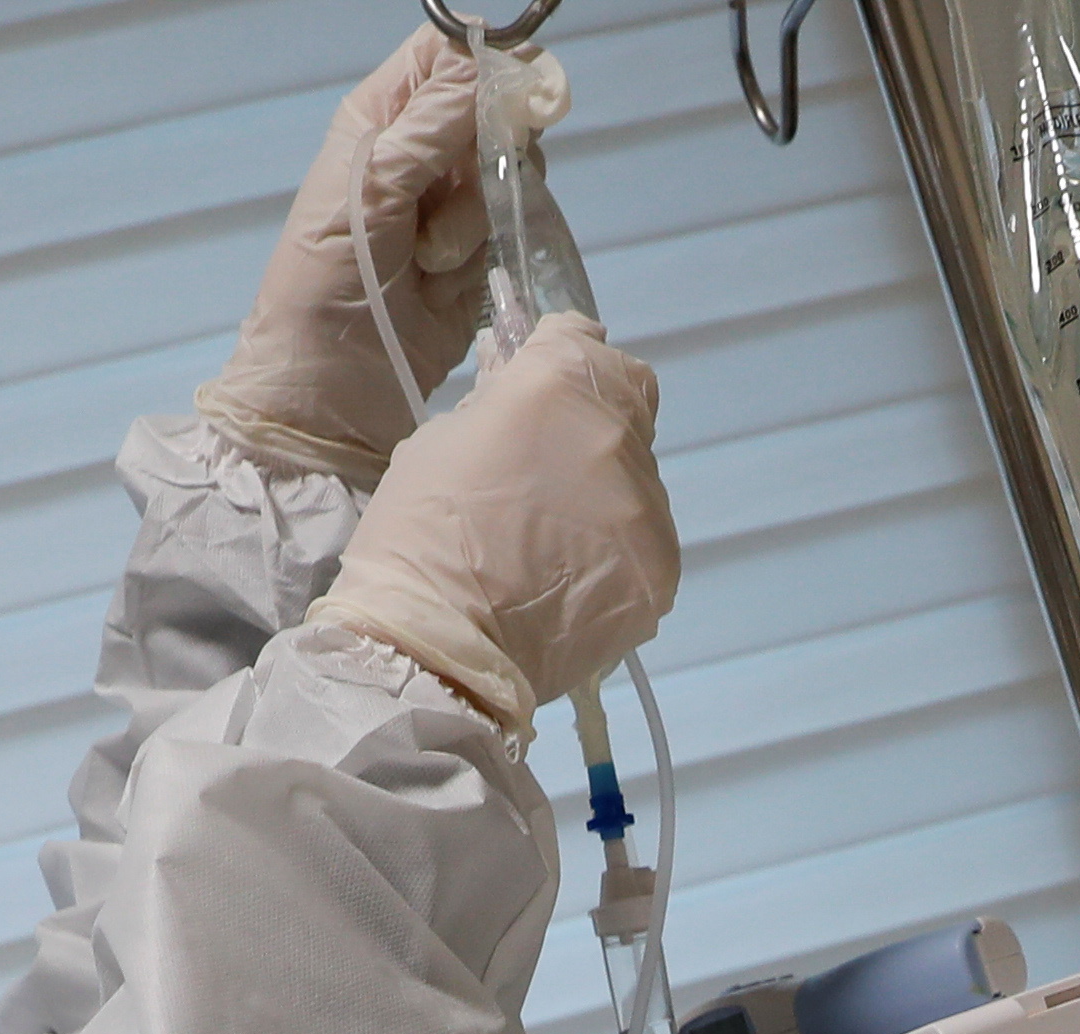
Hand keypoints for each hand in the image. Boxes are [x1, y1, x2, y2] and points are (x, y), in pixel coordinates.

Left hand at [202, 33, 498, 478]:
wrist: (327, 399)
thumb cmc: (323, 292)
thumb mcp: (370, 192)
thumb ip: (436, 123)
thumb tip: (500, 62)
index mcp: (379, 120)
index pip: (445, 52)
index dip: (487, 60)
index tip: (513, 93)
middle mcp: (419, 155)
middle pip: (494, 109)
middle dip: (489, 151)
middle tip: (456, 193)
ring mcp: (453, 209)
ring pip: (512, 173)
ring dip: (479, 218)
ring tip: (431, 259)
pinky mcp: (481, 261)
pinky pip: (516, 230)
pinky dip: (490, 257)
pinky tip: (448, 284)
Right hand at [318, 315, 676, 731]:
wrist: (437, 646)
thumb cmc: (419, 533)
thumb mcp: (442, 439)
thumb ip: (499, 405)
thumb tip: (521, 387)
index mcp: (556, 386)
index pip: (584, 340)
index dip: (560, 358)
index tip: (541, 385)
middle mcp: (617, 435)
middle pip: (626, 402)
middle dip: (588, 424)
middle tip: (542, 473)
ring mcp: (646, 509)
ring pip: (639, 480)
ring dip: (604, 494)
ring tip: (547, 542)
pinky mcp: (659, 572)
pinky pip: (643, 544)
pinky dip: (614, 553)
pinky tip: (566, 580)